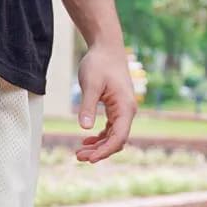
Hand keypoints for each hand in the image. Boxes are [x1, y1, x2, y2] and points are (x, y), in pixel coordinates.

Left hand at [75, 42, 135, 162]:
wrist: (107, 47)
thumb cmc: (99, 63)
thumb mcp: (91, 84)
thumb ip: (88, 106)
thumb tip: (85, 128)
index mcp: (125, 107)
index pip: (119, 137)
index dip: (105, 151)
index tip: (90, 159)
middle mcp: (128, 111)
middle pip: (117, 140)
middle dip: (99, 151)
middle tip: (78, 157)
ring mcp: (123, 110)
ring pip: (113, 136)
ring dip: (98, 146)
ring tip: (79, 152)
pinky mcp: (116, 107)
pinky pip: (111, 128)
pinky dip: (100, 136)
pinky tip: (86, 140)